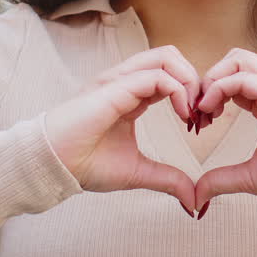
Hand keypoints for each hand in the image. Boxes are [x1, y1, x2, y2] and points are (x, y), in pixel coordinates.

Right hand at [46, 46, 199, 210]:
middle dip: (196, 80)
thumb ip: (166, 179)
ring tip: (193, 112)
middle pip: (172, 57)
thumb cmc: (84, 164)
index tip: (200, 125)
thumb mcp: (137, 172)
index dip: (192, 94)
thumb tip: (192, 200)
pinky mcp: (115, 87)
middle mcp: (127, 81)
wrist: (53, 165)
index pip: (171, 75)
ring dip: (189, 81)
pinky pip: (157, 75)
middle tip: (203, 114)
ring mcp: (120, 80)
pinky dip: (179, 91)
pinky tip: (183, 115)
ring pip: (166, 56)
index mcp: (132, 95)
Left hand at [193, 49, 256, 206]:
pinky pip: (245, 77)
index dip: (210, 94)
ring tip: (203, 106)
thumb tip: (197, 197)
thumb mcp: (250, 177)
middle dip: (209, 80)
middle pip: (234, 61)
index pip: (233, 80)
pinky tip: (211, 109)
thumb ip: (222, 180)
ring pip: (238, 59)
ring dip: (213, 79)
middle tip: (197, 110)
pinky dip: (221, 87)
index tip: (198, 121)